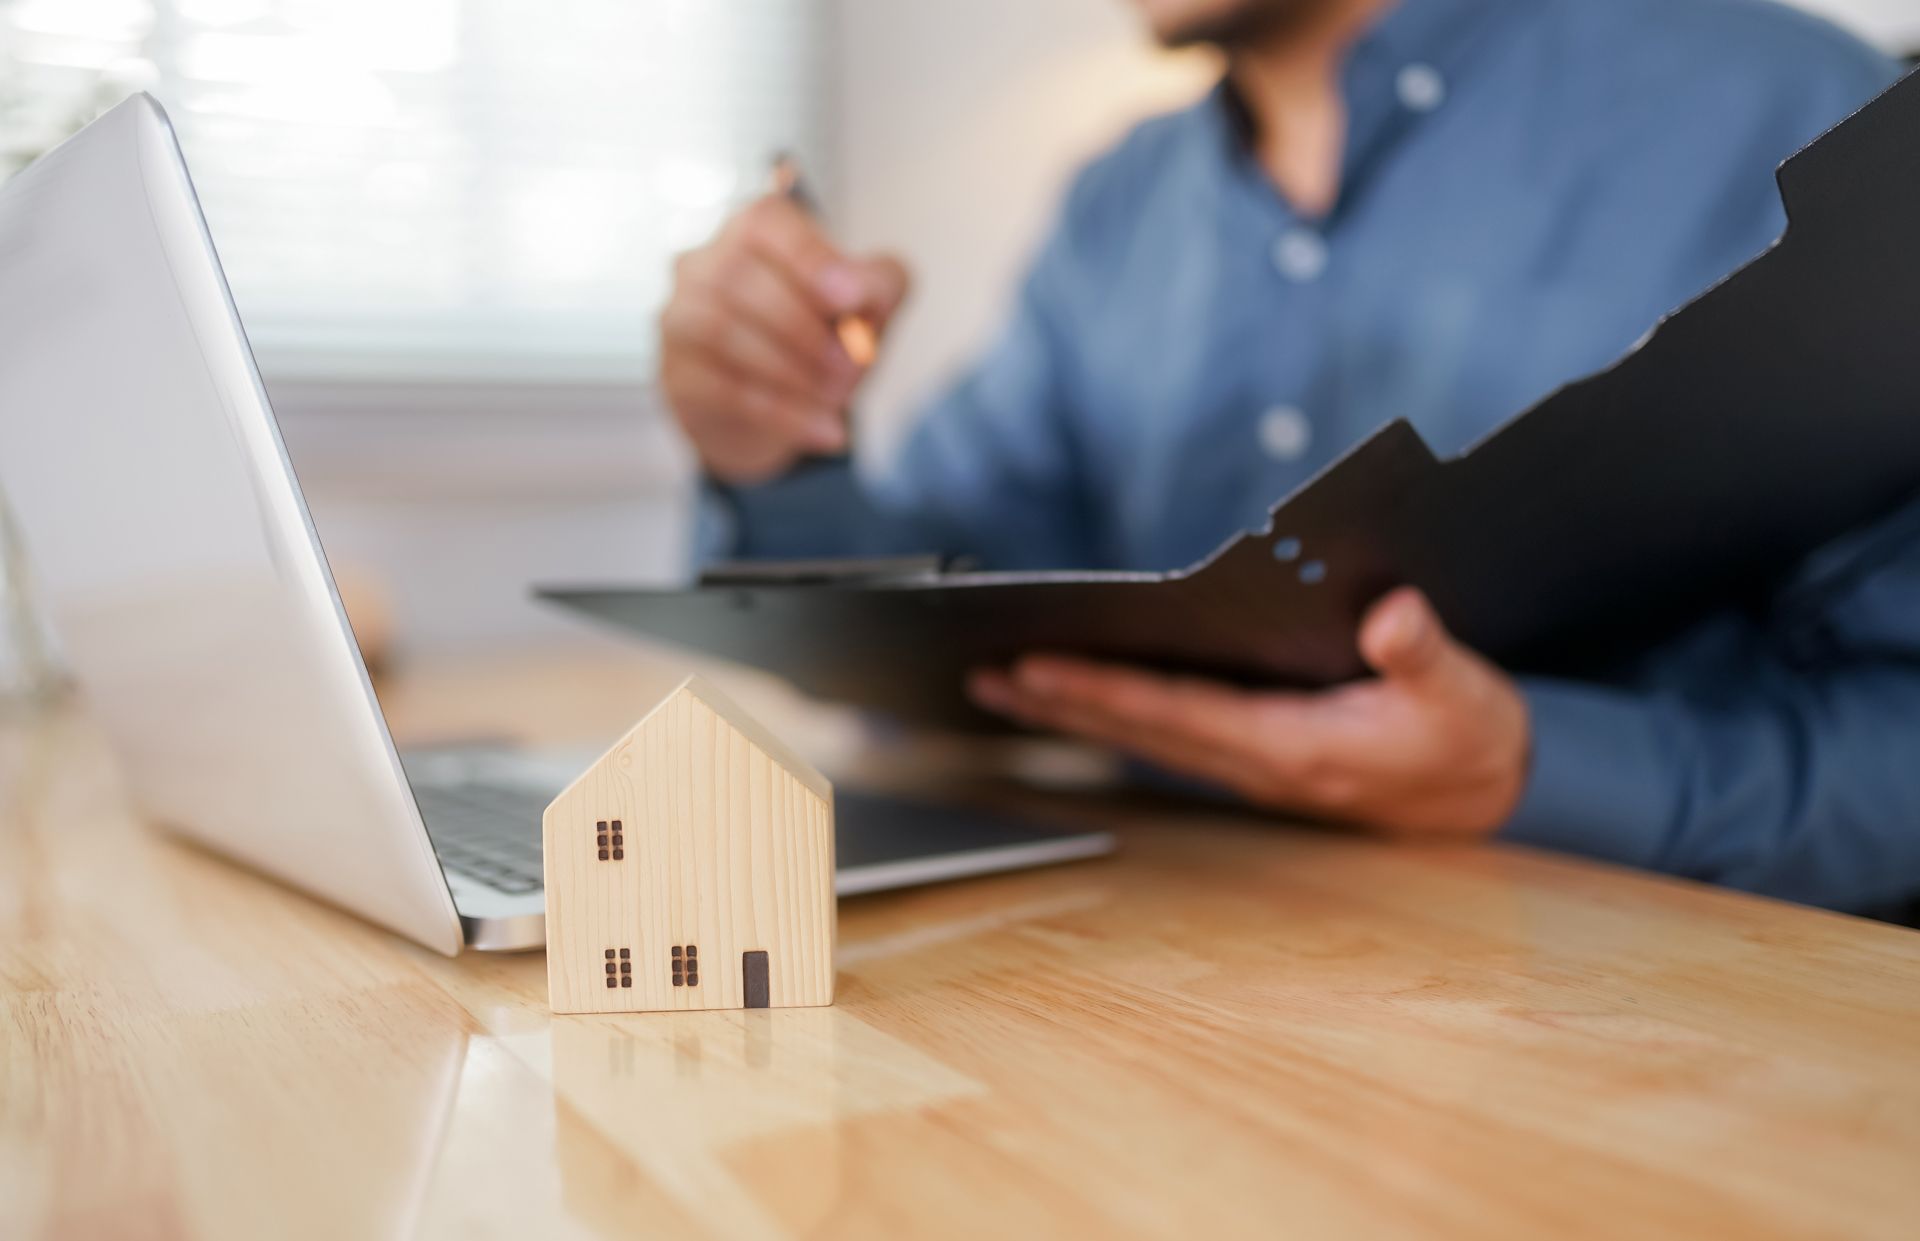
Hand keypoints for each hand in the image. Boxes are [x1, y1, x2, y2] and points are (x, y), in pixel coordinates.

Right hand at [660, 194, 909, 484]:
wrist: (780, 409)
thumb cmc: (823, 335)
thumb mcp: (869, 306)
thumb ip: (878, 285)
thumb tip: (858, 293)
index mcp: (752, 229)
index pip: (765, 222)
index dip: (808, 258)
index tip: (851, 300)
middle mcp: (703, 263)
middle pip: (737, 278)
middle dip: (804, 328)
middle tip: (853, 368)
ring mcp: (679, 318)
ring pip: (718, 331)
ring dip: (788, 370)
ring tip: (839, 398)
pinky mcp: (677, 375)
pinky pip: (720, 390)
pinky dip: (781, 413)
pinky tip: (825, 430)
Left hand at [967, 587, 1529, 837]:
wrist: (1487, 797)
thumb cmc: (1468, 740)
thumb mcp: (1463, 693)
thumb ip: (1424, 654)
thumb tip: (1389, 616)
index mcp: (1292, 746)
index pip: (1175, 712)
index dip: (1102, 689)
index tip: (1036, 668)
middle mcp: (1255, 763)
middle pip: (1136, 731)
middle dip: (1058, 705)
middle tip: (982, 677)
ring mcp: (1250, 767)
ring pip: (1142, 739)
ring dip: (1073, 716)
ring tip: (1005, 689)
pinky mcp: (1255, 758)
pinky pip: (1167, 737)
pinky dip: (1115, 717)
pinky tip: (1080, 701)